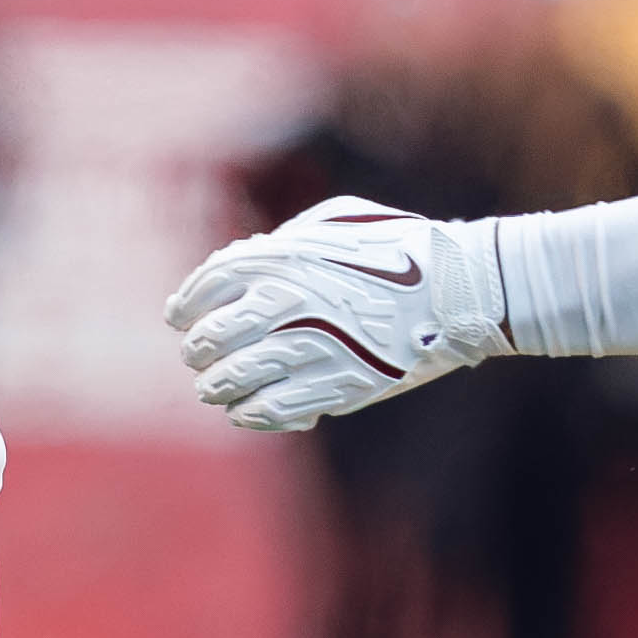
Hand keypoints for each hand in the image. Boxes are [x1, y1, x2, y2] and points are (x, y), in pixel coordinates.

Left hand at [166, 200, 509, 431]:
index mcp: (283, 257)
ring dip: (216, 387)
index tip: (178, 316)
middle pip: (212, 338)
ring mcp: (310, 349)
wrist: (459, 291)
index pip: (209, 285)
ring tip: (214, 388)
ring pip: (234, 381)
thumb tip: (245, 263)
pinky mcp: (336, 388)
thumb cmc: (398, 247)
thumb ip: (284, 242)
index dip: (186, 303)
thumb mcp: (334, 223)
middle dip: (198, 350)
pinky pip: (273, 411)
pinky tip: (245, 411)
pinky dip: (250, 413)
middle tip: (197, 355)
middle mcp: (287, 303)